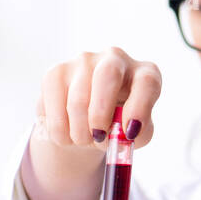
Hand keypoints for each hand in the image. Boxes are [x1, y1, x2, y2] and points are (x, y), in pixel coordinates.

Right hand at [24, 46, 161, 199]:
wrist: (88, 124)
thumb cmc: (118, 127)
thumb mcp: (135, 135)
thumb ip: (138, 135)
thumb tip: (126, 134)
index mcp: (143, 73)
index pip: (147, 82)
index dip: (139, 108)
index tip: (130, 132)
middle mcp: (115, 59)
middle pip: (108, 74)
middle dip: (100, 112)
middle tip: (97, 136)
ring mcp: (84, 61)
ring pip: (78, 98)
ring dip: (79, 131)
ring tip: (83, 140)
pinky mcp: (56, 72)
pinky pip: (54, 104)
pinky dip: (59, 129)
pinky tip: (66, 133)